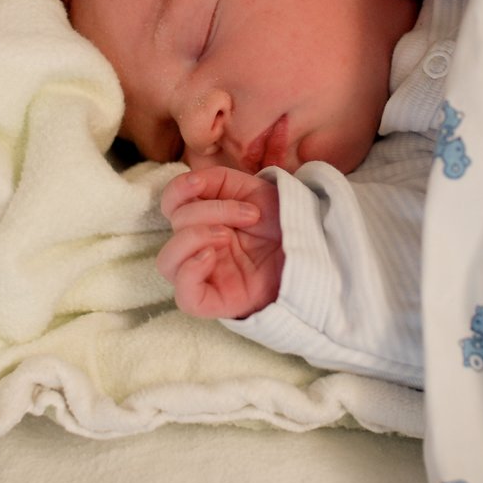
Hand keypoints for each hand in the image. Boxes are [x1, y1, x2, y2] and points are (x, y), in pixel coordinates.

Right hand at [157, 167, 283, 318]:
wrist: (315, 248)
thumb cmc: (283, 222)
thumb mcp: (252, 190)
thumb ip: (217, 180)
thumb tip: (190, 182)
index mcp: (205, 220)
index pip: (170, 205)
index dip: (177, 191)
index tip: (200, 183)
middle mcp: (199, 247)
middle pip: (175, 227)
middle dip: (209, 212)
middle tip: (251, 215)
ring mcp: (206, 276)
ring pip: (167, 262)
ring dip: (193, 238)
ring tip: (227, 236)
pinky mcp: (216, 302)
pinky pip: (185, 297)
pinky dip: (189, 272)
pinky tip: (211, 255)